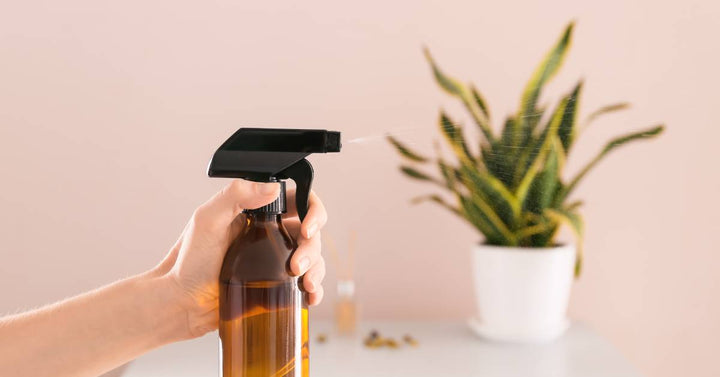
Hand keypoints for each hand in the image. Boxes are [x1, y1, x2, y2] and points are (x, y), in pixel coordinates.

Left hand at [154, 180, 327, 338]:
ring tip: (304, 285)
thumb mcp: (207, 220)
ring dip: (316, 270)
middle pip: (310, 231)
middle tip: (296, 265)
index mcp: (258, 213)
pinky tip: (309, 297)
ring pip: (313, 258)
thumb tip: (271, 187)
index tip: (308, 228)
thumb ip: (235, 196)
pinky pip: (305, 284)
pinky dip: (314, 290)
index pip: (298, 200)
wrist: (180, 303)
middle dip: (312, 248)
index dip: (312, 210)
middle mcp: (270, 234)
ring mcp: (275, 261)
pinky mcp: (276, 286)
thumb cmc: (187, 261)